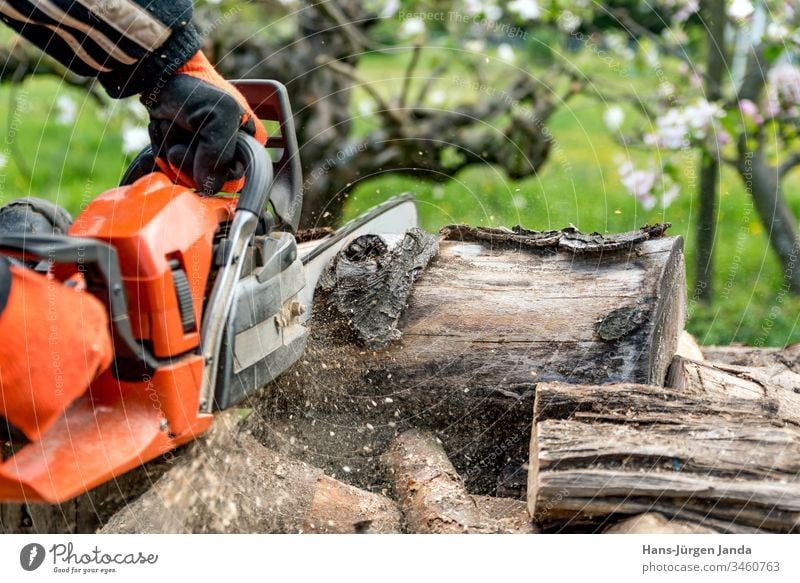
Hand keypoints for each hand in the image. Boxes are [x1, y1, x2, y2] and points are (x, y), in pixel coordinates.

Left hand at [142, 51, 266, 193]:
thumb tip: (206, 187)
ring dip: (170, 148)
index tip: (204, 143)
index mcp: (248, 146)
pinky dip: (158, 152)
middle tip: (185, 128)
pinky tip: (162, 133)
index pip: (234, 179)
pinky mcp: (177, 155)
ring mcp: (199, 157)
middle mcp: (225, 155)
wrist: (160, 73)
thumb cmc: (195, 88)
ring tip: (172, 123)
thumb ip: (220, 154)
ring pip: (182, 175)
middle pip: (206, 181)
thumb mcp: (220, 115)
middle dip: (189, 155)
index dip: (216, 168)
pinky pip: (165, 170)